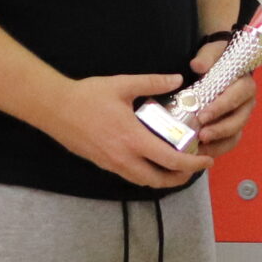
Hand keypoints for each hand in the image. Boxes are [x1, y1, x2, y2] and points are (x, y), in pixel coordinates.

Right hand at [45, 73, 213, 189]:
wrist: (54, 108)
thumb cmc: (88, 96)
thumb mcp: (123, 85)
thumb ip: (152, 82)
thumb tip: (177, 79)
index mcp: (133, 139)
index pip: (170, 160)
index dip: (192, 164)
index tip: (206, 160)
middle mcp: (124, 157)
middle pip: (158, 180)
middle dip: (180, 178)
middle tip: (193, 167)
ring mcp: (112, 164)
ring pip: (143, 182)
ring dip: (163, 179)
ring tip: (176, 166)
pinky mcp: (103, 164)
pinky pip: (130, 176)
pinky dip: (146, 174)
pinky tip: (151, 161)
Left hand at [180, 37, 257, 158]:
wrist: (220, 64)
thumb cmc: (217, 59)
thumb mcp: (212, 52)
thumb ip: (206, 57)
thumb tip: (198, 66)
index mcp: (245, 84)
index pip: (236, 97)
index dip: (220, 108)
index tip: (202, 116)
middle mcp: (247, 103)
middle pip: (238, 120)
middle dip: (219, 129)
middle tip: (201, 135)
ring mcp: (241, 117)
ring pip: (234, 134)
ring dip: (218, 143)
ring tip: (199, 148)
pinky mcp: (234, 129)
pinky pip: (228, 143)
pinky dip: (216, 150)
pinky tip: (200, 153)